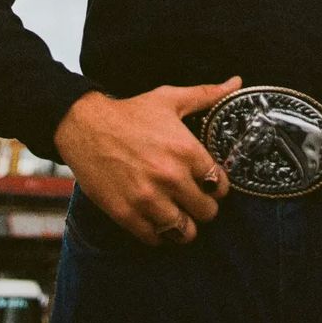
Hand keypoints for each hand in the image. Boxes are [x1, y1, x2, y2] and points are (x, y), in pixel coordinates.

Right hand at [54, 77, 239, 245]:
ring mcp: (148, 199)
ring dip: (184, 225)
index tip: (209, 184)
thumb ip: (207, 94)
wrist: (84, 126)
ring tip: (178, 214)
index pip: (219, 184)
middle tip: (194, 200)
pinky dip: (159, 234)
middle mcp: (170, 177)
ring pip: (185, 232)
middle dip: (203, 207)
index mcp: (185, 150)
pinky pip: (155, 239)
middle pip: (207, 212)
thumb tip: (236, 82)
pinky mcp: (126, 214)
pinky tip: (156, 219)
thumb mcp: (170, 99)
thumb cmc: (130, 112)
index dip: (217, 186)